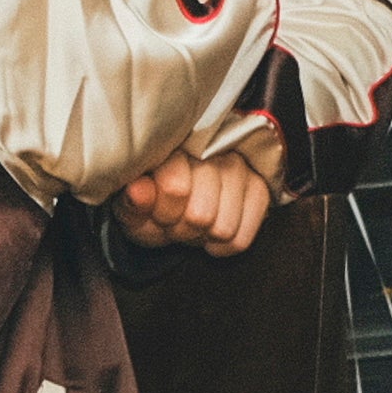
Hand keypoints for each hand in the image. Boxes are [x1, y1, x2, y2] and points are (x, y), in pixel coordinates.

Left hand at [113, 148, 270, 256]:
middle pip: (201, 215)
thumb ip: (132, 201)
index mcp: (174, 145)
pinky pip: (241, 239)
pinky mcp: (260, 189)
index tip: (156, 210)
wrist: (179, 199)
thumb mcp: (132, 205)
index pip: (175, 188)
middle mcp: (212, 149)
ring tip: (192, 225)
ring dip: (203, 238)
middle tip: (175, 221)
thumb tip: (139, 191)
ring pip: (223, 229)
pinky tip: (210, 235)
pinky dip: (221, 247)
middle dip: (182, 229)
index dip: (162, 212)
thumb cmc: (153, 202)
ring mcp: (240, 168)